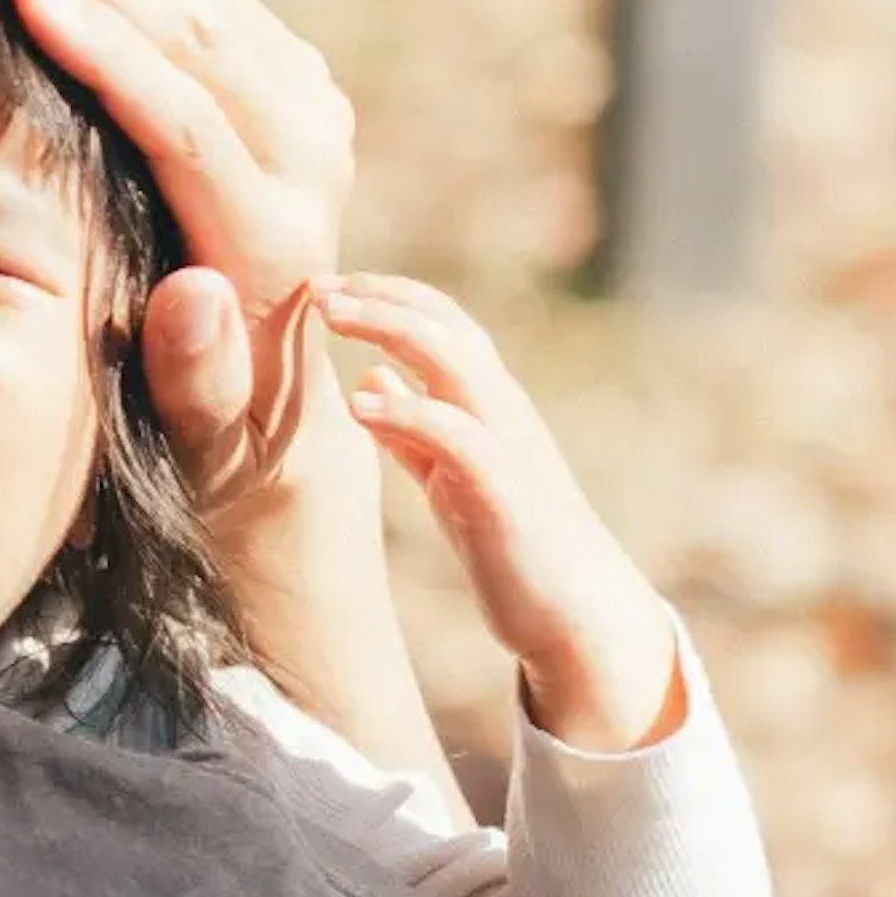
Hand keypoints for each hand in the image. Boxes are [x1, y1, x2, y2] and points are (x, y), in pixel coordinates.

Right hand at [0, 0, 357, 514]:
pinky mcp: (295, 89)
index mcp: (275, 239)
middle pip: (196, 36)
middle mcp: (309, 161)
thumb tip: (197, 295)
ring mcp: (308, 116)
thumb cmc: (208, 433)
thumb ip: (199, 372)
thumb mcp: (199, 433)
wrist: (282, 411)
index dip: (102, 44)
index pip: (183, 116)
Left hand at [315, 281, 683, 753]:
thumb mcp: (450, 476)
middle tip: (319, 285)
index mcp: (489, 404)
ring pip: (456, 359)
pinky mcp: (503, 490)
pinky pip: (456, 434)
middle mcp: (503, 410)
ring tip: (332, 315)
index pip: (442, 322)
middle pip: (446, 324)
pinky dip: (408, 411)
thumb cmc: (512, 544)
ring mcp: (508, 445)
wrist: (576, 611)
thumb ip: (413, 431)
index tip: (326, 287)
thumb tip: (371, 382)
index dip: (385, 295)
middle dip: (382, 295)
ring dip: (390, 327)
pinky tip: (360, 403)